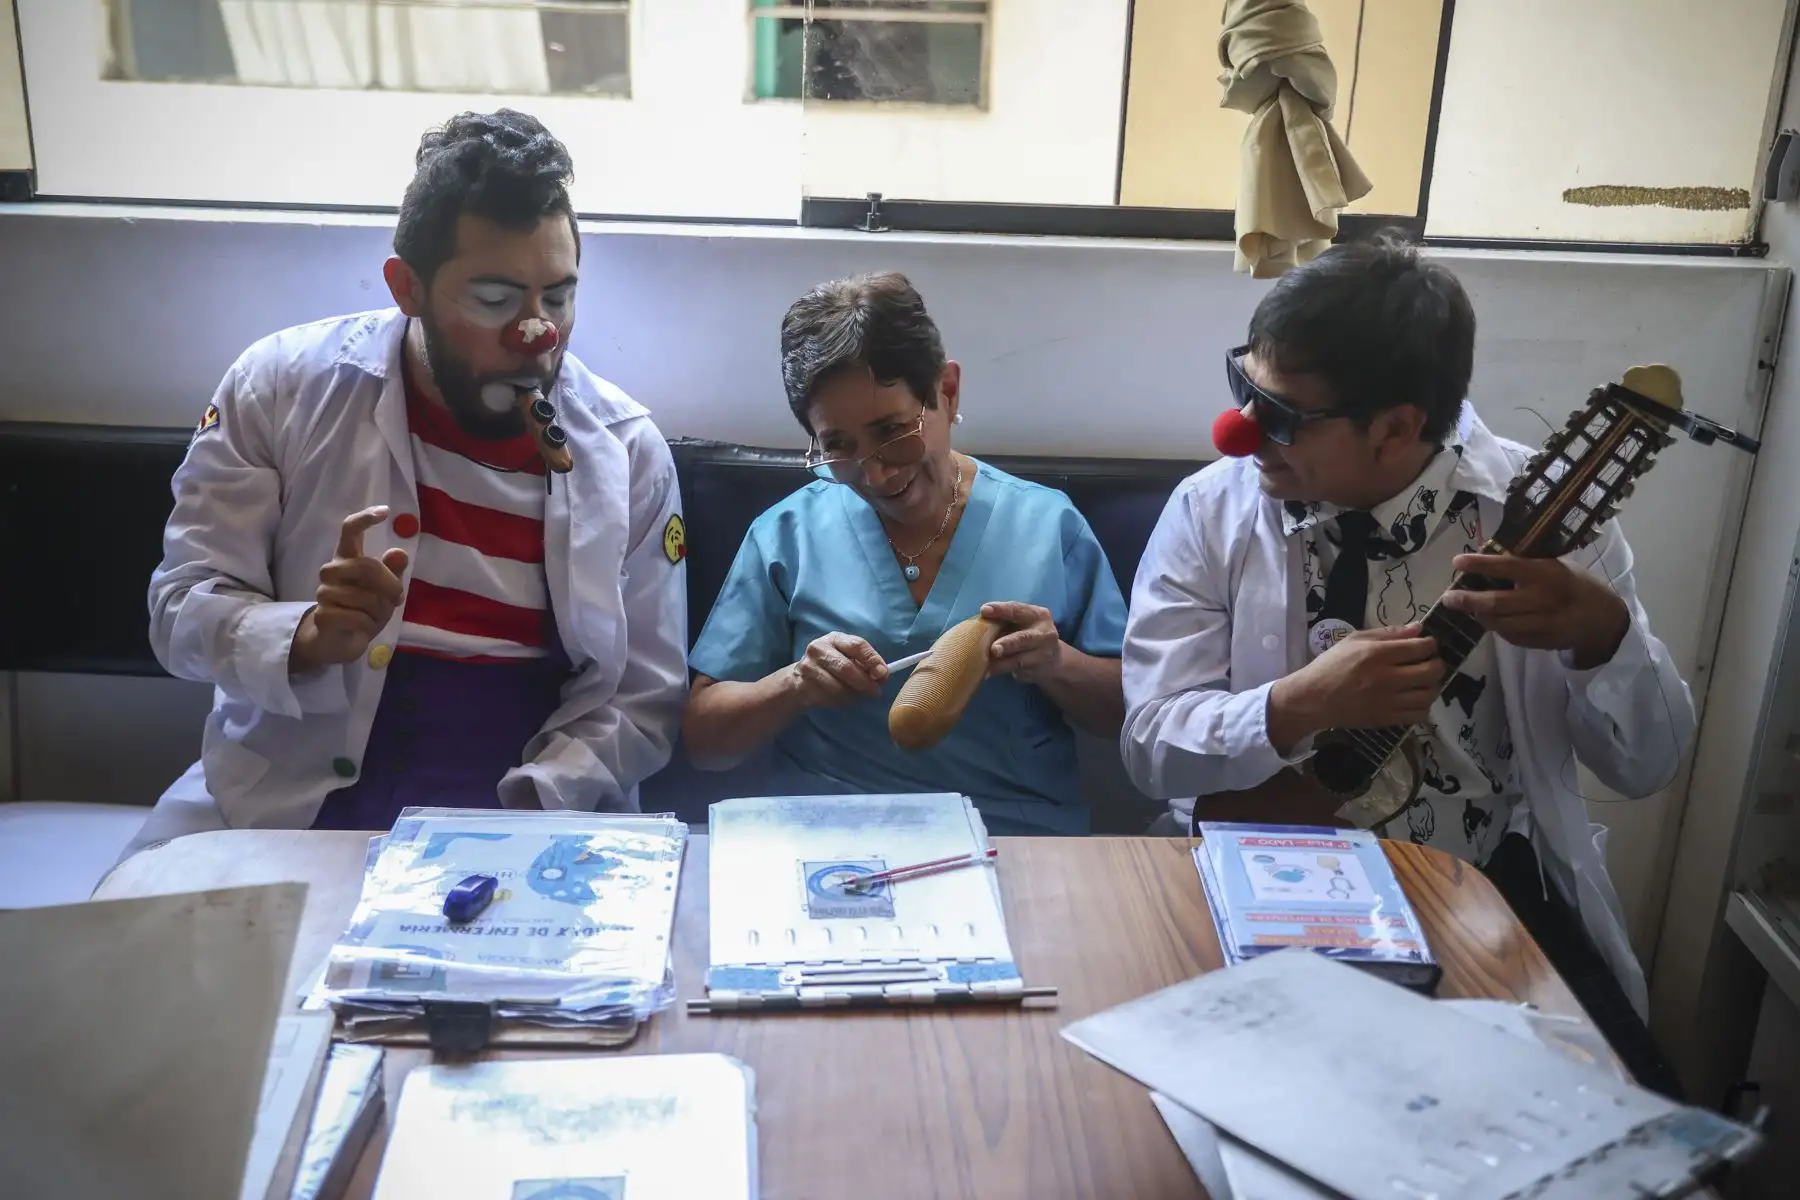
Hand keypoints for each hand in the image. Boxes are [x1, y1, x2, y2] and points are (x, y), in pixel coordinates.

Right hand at [291, 507, 409, 672]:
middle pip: (365, 566)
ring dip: (378, 611)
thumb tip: (400, 553)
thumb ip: (393, 571)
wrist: (341, 641)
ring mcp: (324, 593)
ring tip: (373, 616)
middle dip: (389, 585)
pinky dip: (367, 625)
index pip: (350, 530)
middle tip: (396, 598)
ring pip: (364, 597)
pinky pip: (357, 617)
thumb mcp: (386, 591)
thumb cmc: (365, 609)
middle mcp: (332, 571)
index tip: (385, 511)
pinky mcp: (322, 616)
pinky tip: (362, 626)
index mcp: (348, 558)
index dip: (365, 518)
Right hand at [788, 632, 888, 707]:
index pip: (857, 645)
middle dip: (864, 683)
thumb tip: (882, 675)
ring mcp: (808, 667)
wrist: (801, 677)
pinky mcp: (802, 685)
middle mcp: (819, 648)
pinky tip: (842, 699)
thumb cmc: (831, 666)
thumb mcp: (847, 657)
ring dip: (853, 696)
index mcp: (835, 638)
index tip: (883, 674)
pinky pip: (828, 698)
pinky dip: (840, 702)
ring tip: (857, 696)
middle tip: (875, 692)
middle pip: (846, 668)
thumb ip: (865, 663)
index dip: (872, 660)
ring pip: (837, 687)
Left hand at [980, 601, 1063, 684]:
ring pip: (1019, 659)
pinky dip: (1000, 671)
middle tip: (994, 649)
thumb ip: (1003, 622)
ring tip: (986, 667)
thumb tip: (976, 627)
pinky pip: (1015, 670)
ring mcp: (1043, 653)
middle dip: (1008, 643)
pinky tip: (987, 673)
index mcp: (1037, 615)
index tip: (984, 610)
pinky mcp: (1036, 669)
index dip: (1001, 610)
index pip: (1017, 610)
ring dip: (1001, 663)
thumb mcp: (1020, 624)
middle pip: (1024, 638)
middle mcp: (1043, 633)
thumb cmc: (1026, 634)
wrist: (1051, 660)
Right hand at [1269, 624, 1444, 747]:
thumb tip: (1418, 628)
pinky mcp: (1387, 719)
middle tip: (1430, 662)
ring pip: (1430, 694)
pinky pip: (1419, 714)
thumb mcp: (1354, 640)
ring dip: (1433, 686)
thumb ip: (1387, 633)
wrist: (1312, 699)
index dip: (1430, 644)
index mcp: (1377, 654)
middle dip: (1437, 664)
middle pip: (1432, 671)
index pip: (1421, 647)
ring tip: (1424, 682)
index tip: (1426, 645)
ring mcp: (1388, 701)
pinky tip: (1415, 699)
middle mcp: (1387, 677)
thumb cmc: (1331, 665)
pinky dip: (1424, 706)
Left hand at [1442, 553, 1628, 667]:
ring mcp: (1539, 624)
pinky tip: (1490, 618)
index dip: (1478, 564)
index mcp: (1546, 574)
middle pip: (1494, 602)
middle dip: (1466, 600)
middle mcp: (1541, 600)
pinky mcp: (1537, 642)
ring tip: (1467, 606)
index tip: (1457, 561)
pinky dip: (1495, 626)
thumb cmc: (1573, 585)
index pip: (1506, 567)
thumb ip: (1525, 564)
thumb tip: (1486, 556)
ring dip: (1478, 615)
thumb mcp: (1554, 566)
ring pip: (1497, 622)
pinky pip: (1507, 635)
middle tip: (1448, 597)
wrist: (1601, 619)